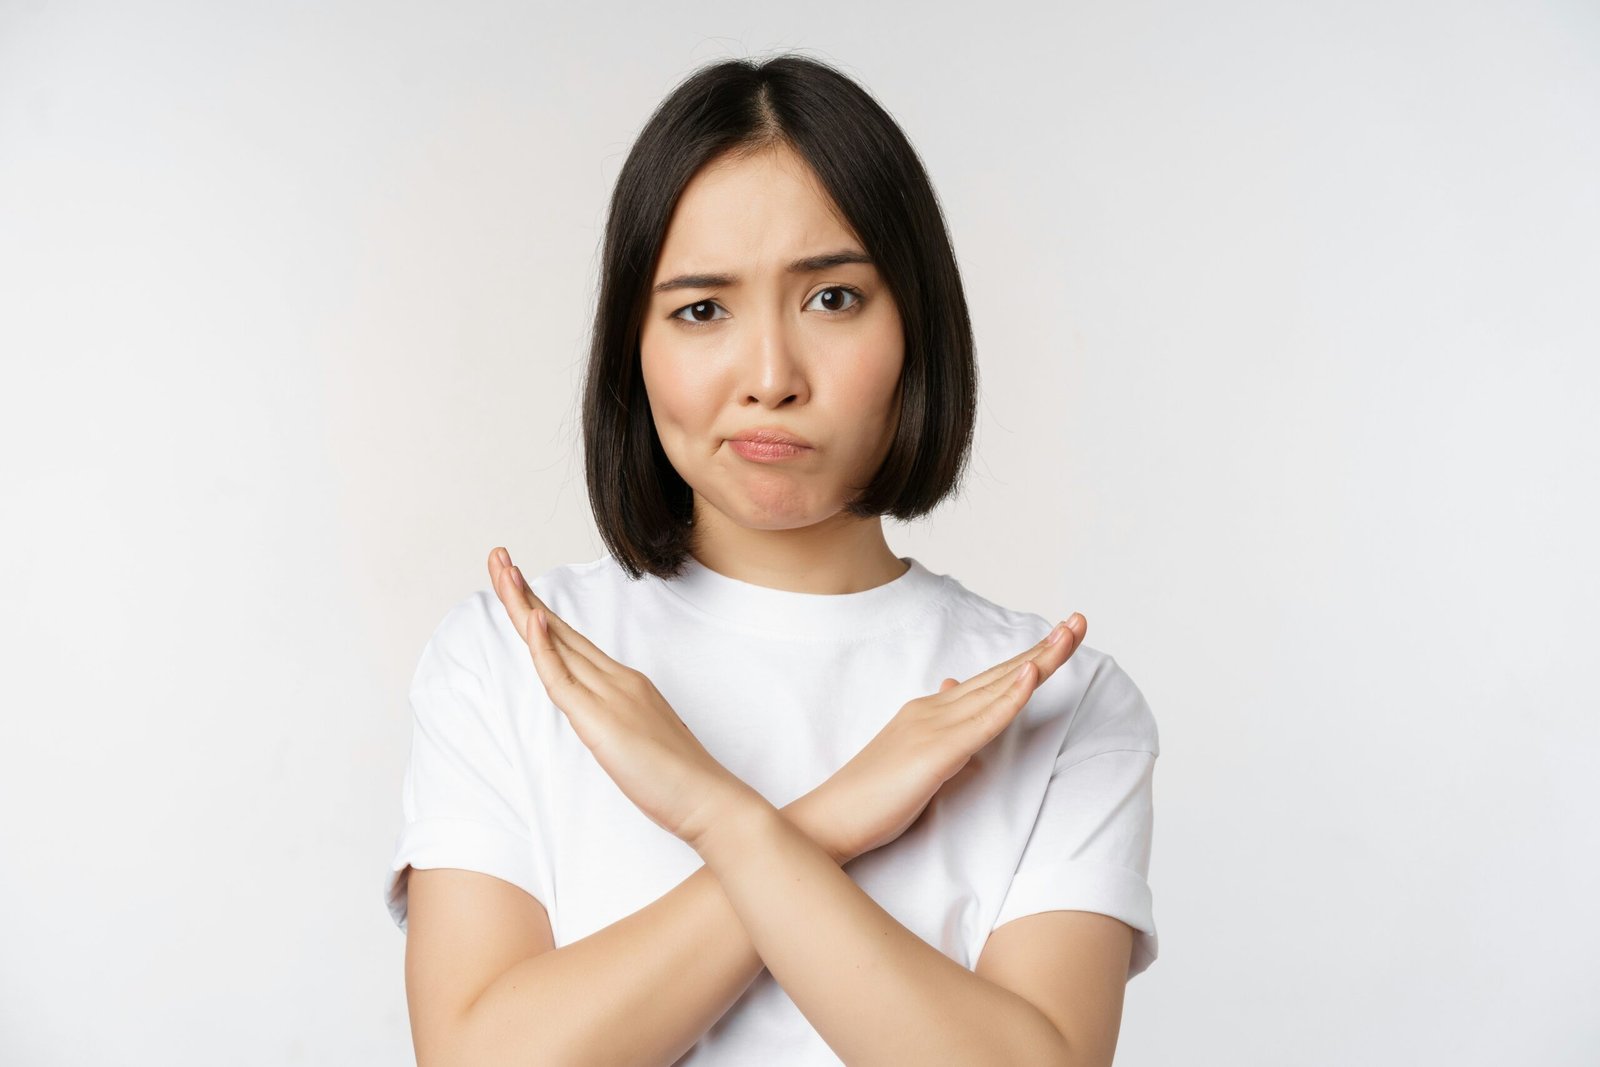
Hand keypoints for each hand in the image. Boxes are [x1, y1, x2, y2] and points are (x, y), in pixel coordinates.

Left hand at [487, 547, 756, 849]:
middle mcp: (616, 679)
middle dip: (523, 593)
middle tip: (498, 557)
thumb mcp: (639, 741)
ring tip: (502, 569)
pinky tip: (531, 618)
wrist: (708, 798)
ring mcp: (610, 694)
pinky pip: (563, 678)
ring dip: (523, 604)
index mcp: (623, 683)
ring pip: (556, 642)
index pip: (571, 641)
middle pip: (559, 629)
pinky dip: (544, 647)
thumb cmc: (679, 779)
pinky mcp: (601, 719)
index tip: (519, 586)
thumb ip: (617, 723)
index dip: (541, 614)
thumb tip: (599, 723)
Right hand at [811, 615, 1087, 862]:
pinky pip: (982, 723)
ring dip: (1037, 660)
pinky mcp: (935, 754)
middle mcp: (933, 709)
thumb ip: (937, 728)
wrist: (829, 819)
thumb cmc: (869, 797)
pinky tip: (1032, 675)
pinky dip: (1010, 697)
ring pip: (996, 689)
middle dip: (1044, 648)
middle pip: (1000, 674)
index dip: (1027, 658)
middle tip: (1080, 621)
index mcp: (930, 712)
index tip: (1060, 638)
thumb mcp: (911, 755)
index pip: (989, 680)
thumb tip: (953, 690)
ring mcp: (933, 728)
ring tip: (1069, 634)